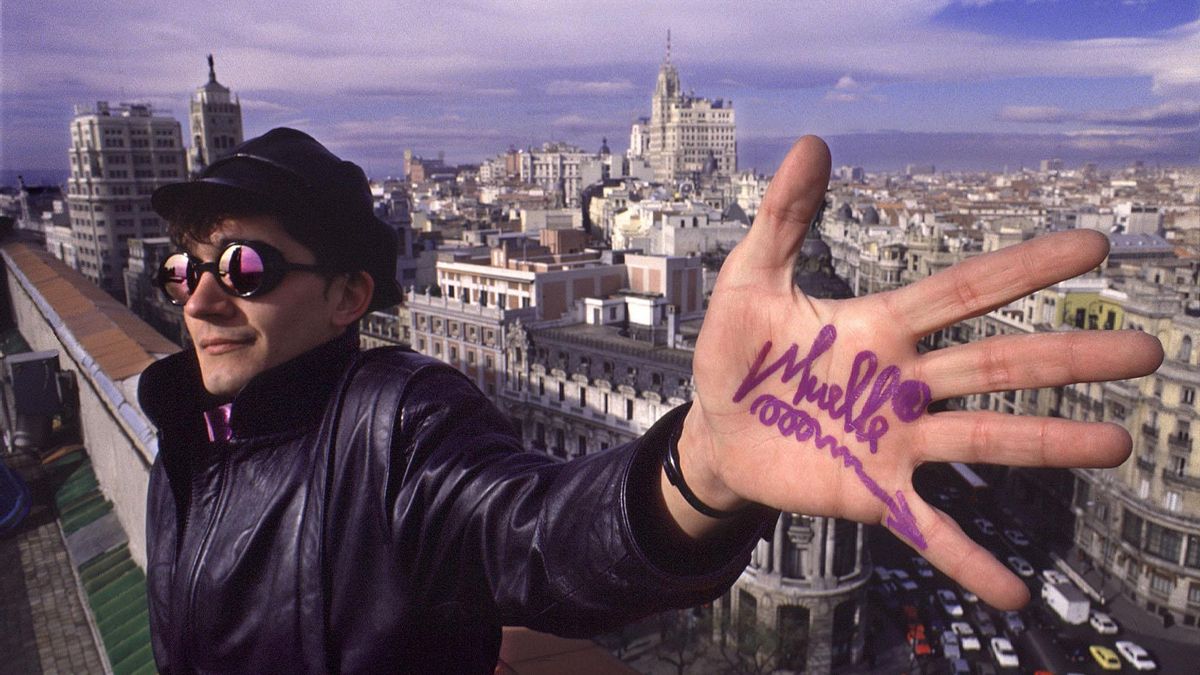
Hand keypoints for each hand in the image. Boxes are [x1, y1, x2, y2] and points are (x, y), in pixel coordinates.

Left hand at [675, 136, 1162, 608]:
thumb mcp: (751, 280)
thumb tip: (811, 143)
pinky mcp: (871, 490)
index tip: (1091, 246)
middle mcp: (902, 383)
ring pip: (980, 439)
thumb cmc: (738, 353)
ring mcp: (893, 440)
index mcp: (879, 327)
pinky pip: (926, 526)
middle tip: (1145, 352)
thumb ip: (783, 219)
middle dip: (1066, 358)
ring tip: (1115, 447)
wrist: (714, 430)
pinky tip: (1012, 590)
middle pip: (994, 365)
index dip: (1021, 268)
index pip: (961, 291)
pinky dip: (967, 558)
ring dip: (1046, 444)